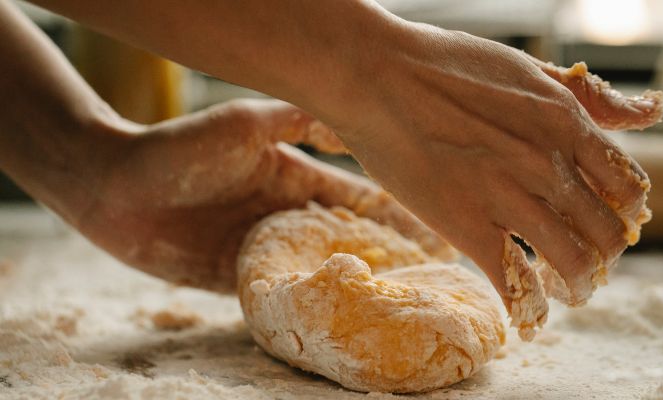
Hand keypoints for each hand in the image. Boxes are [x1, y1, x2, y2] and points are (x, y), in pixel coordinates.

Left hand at [76, 99, 452, 290]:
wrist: (114, 188)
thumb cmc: (181, 147)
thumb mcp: (245, 123)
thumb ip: (297, 119)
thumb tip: (352, 121)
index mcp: (294, 177)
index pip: (357, 197)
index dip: (396, 210)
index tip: (437, 224)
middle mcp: (285, 215)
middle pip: (348, 239)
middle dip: (389, 252)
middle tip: (435, 271)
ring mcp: (263, 248)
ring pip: (321, 269)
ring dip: (355, 283)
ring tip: (399, 300)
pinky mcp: (236, 279)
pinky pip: (282, 295)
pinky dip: (311, 305)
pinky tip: (340, 319)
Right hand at [330, 23, 662, 306]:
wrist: (377, 75)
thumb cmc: (445, 64)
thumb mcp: (530, 70)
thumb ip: (590, 97)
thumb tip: (651, 111)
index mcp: (568, 123)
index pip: (629, 188)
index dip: (625, 214)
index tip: (608, 223)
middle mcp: (549, 164)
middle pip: (608, 233)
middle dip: (604, 256)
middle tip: (588, 263)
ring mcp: (509, 197)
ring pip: (572, 264)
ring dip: (576, 287)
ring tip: (564, 292)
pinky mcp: (467, 226)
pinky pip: (513, 283)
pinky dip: (526, 309)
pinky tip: (525, 316)